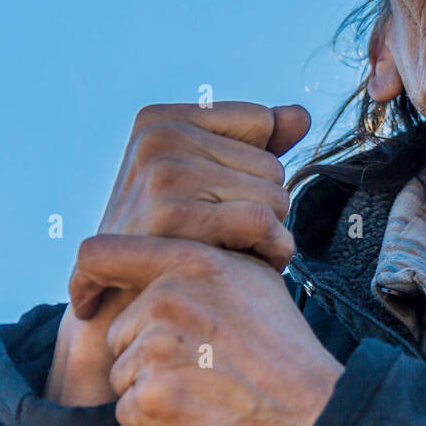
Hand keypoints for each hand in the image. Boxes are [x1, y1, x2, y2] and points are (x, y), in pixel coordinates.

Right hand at [44, 101, 310, 406]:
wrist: (124, 310)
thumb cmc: (177, 243)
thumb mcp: (208, 182)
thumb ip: (255, 144)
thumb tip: (300, 115)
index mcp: (160, 120)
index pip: (262, 121)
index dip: (259, 167)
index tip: (227, 200)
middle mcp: (155, 139)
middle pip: (272, 165)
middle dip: (267, 207)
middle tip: (232, 239)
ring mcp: (159, 176)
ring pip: (274, 196)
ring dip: (271, 235)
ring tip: (237, 253)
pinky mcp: (169, 219)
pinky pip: (262, 224)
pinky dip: (274, 250)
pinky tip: (253, 266)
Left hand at [68, 233, 343, 425]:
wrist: (311, 410)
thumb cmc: (284, 352)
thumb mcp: (254, 282)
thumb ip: (205, 265)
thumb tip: (167, 263)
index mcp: (192, 261)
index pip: (101, 254)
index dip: (86, 280)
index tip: (88, 302)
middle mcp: (170, 296)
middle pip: (119, 330)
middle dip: (147, 353)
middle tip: (203, 365)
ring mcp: (158, 345)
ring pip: (122, 373)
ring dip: (153, 388)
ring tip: (206, 388)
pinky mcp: (154, 395)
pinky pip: (128, 412)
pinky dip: (155, 422)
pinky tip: (197, 413)